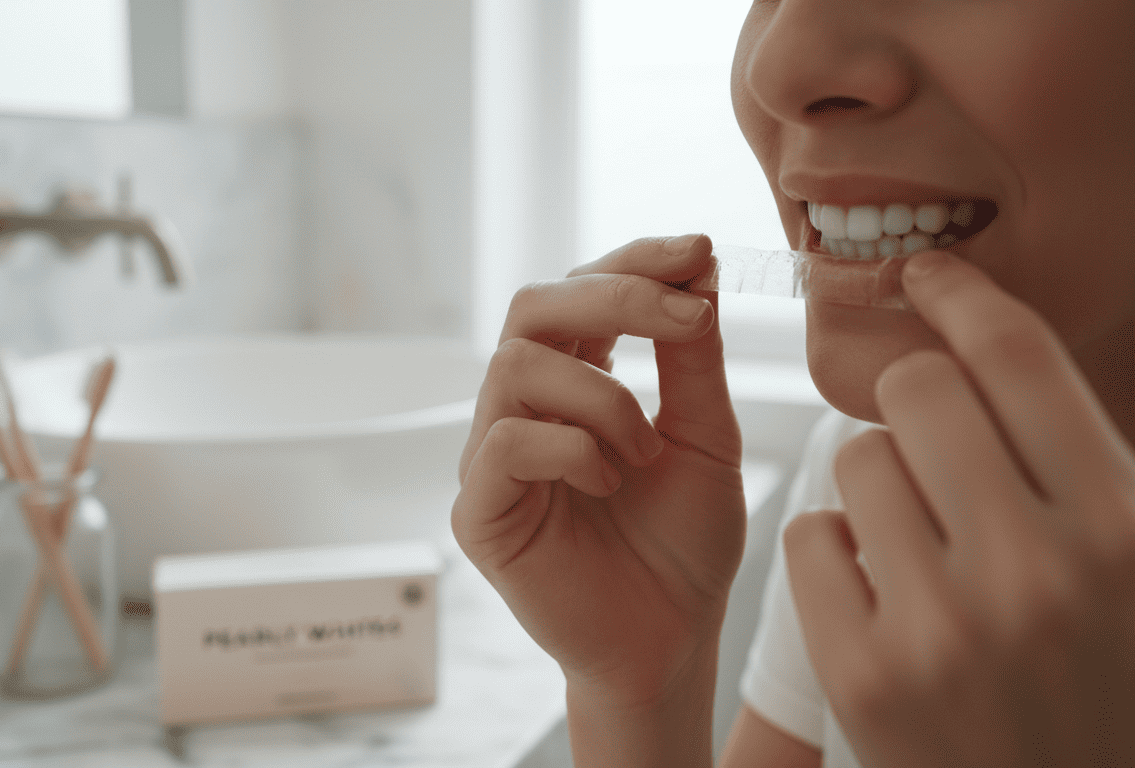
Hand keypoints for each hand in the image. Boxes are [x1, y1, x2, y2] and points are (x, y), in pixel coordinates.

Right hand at [453, 233, 747, 708]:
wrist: (669, 642)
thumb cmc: (684, 545)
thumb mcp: (705, 436)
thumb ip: (692, 358)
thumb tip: (698, 263)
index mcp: (573, 383)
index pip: (580, 291)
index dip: (633, 260)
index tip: (699, 252)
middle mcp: (523, 408)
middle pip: (532, 306)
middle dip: (614, 295)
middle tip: (688, 319)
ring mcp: (493, 457)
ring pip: (517, 365)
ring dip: (603, 397)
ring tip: (646, 453)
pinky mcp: (479, 511)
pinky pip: (505, 440)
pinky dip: (571, 447)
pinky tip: (611, 483)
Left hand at [786, 251, 1134, 766]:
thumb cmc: (1096, 674)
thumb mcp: (1130, 562)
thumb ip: (1083, 459)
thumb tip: (1000, 338)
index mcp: (1122, 528)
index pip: (1018, 360)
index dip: (965, 295)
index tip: (929, 275)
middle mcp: (1039, 570)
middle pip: (919, 390)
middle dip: (914, 398)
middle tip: (929, 439)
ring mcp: (944, 628)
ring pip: (856, 459)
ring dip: (878, 481)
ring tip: (918, 539)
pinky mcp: (864, 672)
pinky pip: (810, 536)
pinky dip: (837, 551)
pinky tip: (878, 592)